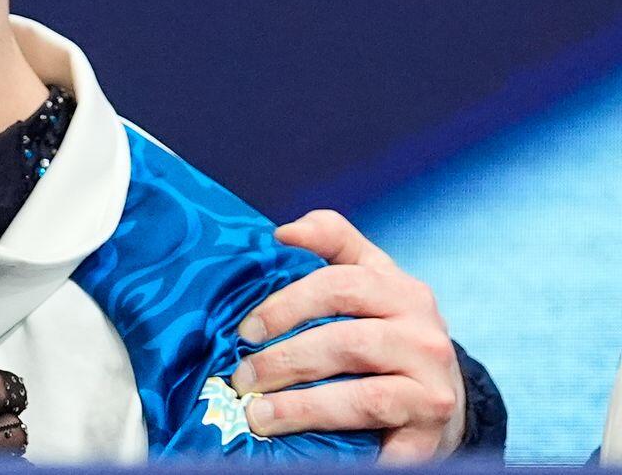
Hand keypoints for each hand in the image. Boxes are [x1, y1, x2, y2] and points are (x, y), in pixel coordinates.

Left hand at [231, 209, 462, 461]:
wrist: (442, 394)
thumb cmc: (387, 326)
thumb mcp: (369, 275)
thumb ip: (331, 240)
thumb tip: (283, 232)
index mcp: (402, 291)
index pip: (338, 285)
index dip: (286, 304)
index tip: (246, 328)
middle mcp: (425, 337)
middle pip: (346, 344)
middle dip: (284, 361)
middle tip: (241, 377)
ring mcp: (433, 388)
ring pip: (364, 399)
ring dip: (303, 408)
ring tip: (258, 414)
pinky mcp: (431, 434)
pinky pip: (386, 447)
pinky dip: (352, 455)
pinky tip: (311, 453)